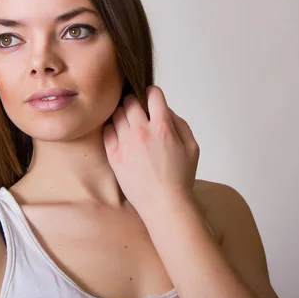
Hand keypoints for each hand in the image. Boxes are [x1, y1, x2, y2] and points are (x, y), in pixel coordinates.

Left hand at [102, 85, 199, 212]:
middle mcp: (142, 132)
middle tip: (137, 108)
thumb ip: (179, 123)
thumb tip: (164, 109)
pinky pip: (106, 130)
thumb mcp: (192, 147)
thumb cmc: (180, 177)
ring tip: (128, 122)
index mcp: (163, 128)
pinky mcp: (114, 155)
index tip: (151, 97)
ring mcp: (125, 143)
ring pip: (117, 114)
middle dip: (134, 101)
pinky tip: (119, 133)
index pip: (153, 95)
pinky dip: (112, 127)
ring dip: (122, 113)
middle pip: (130, 101)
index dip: (152, 93)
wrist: (164, 204)